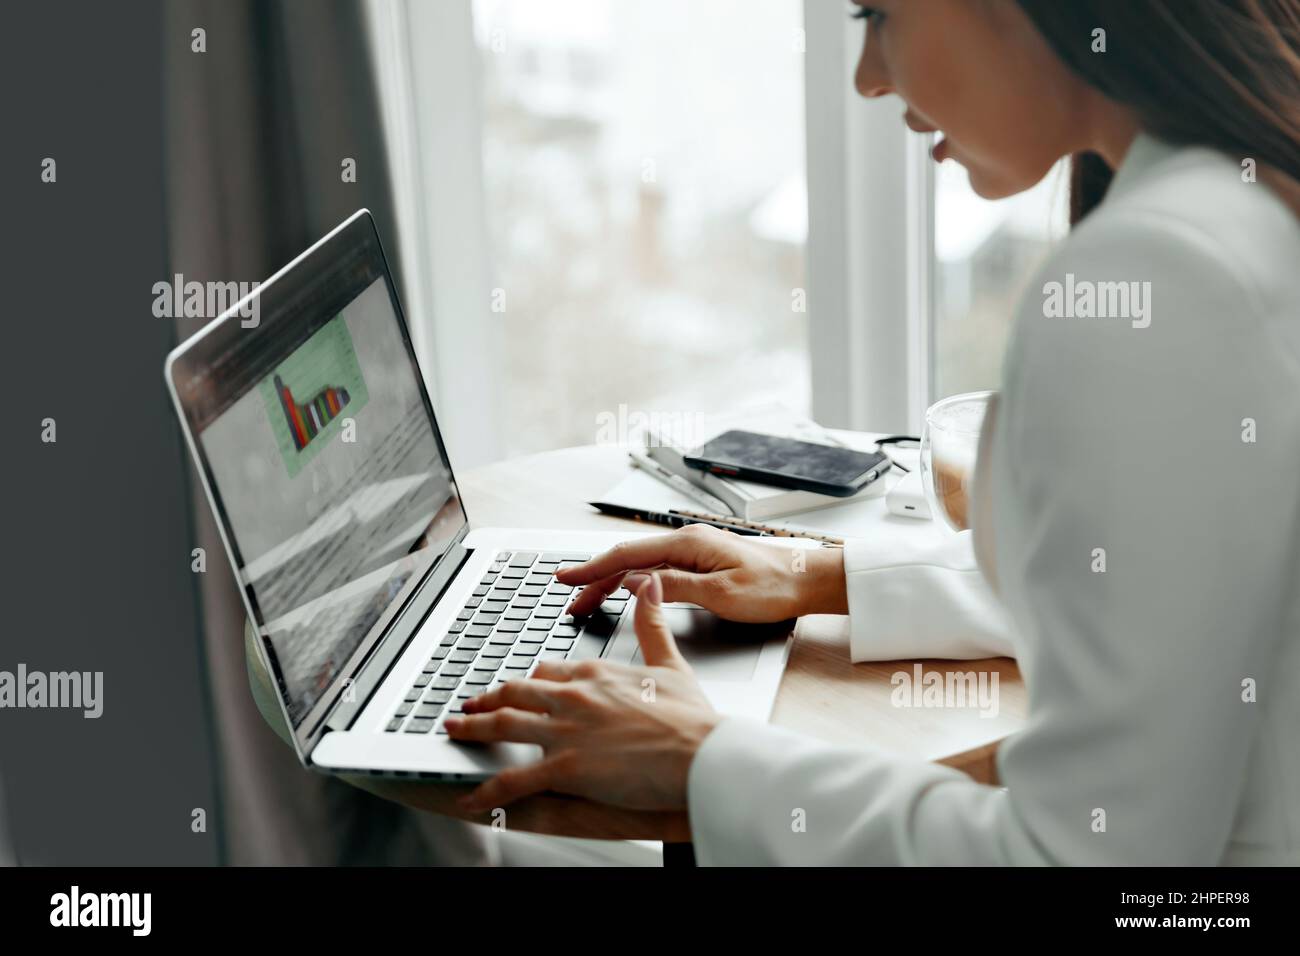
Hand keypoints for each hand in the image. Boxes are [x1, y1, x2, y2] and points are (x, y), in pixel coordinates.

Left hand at [445, 573, 720, 812]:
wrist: (703, 755)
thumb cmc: (693, 720)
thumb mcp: (671, 663)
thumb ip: (652, 624)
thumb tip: (650, 584)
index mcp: (596, 672)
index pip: (549, 670)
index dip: (529, 679)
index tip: (517, 685)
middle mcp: (574, 696)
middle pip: (516, 692)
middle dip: (488, 698)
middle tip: (469, 703)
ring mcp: (565, 731)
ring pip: (503, 725)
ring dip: (472, 728)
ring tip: (454, 730)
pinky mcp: (565, 767)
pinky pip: (514, 779)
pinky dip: (487, 789)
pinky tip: (471, 797)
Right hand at [557, 523, 847, 621]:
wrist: (808, 581)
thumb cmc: (773, 587)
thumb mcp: (720, 594)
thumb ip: (672, 587)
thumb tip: (633, 583)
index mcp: (688, 544)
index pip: (628, 556)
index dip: (593, 569)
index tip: (566, 579)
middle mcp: (687, 542)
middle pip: (629, 561)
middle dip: (595, 580)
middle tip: (570, 600)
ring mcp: (693, 552)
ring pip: (641, 567)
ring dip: (611, 582)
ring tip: (587, 600)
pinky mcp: (701, 564)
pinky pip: (657, 572)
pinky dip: (633, 583)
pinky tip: (623, 591)